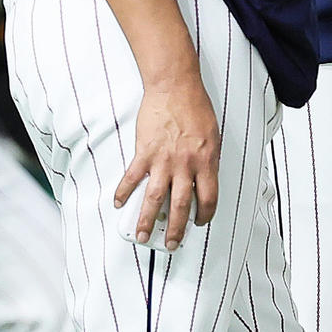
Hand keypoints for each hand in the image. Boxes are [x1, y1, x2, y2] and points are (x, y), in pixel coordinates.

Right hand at [116, 67, 221, 249]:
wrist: (175, 87)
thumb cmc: (196, 109)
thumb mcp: (213, 137)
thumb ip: (208, 161)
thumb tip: (205, 182)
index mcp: (206, 162)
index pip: (209, 199)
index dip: (205, 215)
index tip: (199, 224)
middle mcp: (185, 165)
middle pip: (180, 206)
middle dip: (175, 230)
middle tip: (170, 245)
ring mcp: (163, 160)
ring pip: (155, 198)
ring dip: (146, 220)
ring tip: (141, 235)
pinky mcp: (144, 151)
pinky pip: (132, 177)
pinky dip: (124, 191)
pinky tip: (118, 203)